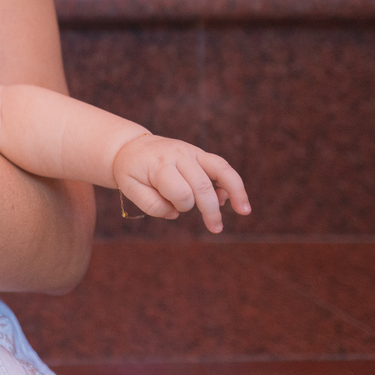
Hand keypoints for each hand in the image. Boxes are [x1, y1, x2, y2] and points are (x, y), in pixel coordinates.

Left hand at [112, 135, 250, 232]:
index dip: (181, 206)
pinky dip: (230, 182)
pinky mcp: (199, 153)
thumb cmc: (131, 170)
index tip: (173, 209)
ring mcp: (191, 152)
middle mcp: (179, 155)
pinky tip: (229, 199)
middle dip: (211, 210)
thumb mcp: (129, 188)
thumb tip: (175, 212)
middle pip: (202, 185)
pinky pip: (221, 165)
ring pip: (221, 169)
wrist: (131, 146)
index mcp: (159, 165)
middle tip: (215, 229)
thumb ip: (151, 204)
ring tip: (244, 211)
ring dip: (235, 191)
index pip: (181, 192)